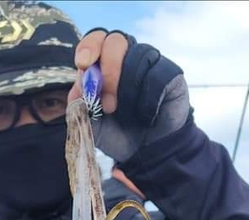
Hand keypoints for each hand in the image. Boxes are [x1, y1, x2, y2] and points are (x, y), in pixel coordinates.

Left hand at [68, 29, 190, 162]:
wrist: (146, 152)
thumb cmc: (118, 134)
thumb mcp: (93, 124)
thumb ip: (80, 105)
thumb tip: (77, 87)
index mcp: (104, 62)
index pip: (96, 39)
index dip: (89, 47)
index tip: (83, 65)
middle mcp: (127, 56)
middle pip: (115, 41)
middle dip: (108, 72)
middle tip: (108, 105)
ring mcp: (151, 62)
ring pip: (138, 57)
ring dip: (128, 92)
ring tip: (127, 116)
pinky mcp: (171, 74)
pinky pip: (158, 76)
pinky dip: (148, 100)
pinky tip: (147, 115)